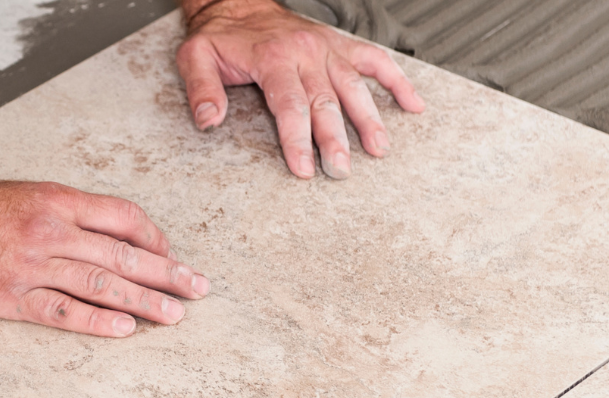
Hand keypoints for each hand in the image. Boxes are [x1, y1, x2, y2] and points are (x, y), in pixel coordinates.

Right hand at [0, 175, 208, 337]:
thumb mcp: (35, 196)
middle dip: (167, 274)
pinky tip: (125, 329)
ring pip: (101, 284)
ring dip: (144, 301)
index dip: (156, 239)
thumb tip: (127, 240)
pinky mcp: (11, 297)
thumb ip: (80, 215)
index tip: (175, 258)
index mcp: (61, 202)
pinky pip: (62, 311)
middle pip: (123, 254)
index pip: (125, 218)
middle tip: (199, 289)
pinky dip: (96, 321)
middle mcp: (51, 232)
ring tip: (174, 315)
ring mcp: (32, 266)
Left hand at [176, 0, 425, 179]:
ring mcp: (327, 49)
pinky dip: (398, 82)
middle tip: (341, 170)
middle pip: (325, 101)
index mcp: (272, 57)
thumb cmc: (222, 36)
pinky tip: (414, 105)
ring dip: (368, 119)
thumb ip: (201, 88)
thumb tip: (208, 120)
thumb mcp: (195, 56)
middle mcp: (305, 52)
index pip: (289, 104)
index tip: (303, 168)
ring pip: (354, 85)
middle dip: (335, 139)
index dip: (297, 139)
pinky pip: (376, 61)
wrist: (240, 3)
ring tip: (379, 149)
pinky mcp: (341, 46)